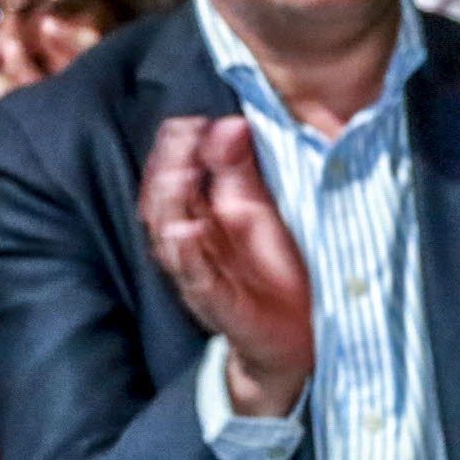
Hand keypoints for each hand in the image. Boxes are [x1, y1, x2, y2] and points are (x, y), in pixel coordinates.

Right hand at [141, 116, 312, 414]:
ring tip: (180, 173)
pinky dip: (189, 256)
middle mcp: (193, 247)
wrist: (295, 338)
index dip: (176, 149)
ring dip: (171, 205)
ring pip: (172, 240)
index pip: (174, 178)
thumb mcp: (260, 212)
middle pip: (164, 203)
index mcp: (201, 219)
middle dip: (169, 167)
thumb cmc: (274, 270)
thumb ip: (241, 170)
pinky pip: (198, 280)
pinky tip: (186, 231)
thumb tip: (229, 121)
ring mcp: (202, 277)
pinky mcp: (221, 306)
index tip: (189, 120)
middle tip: (183, 136)